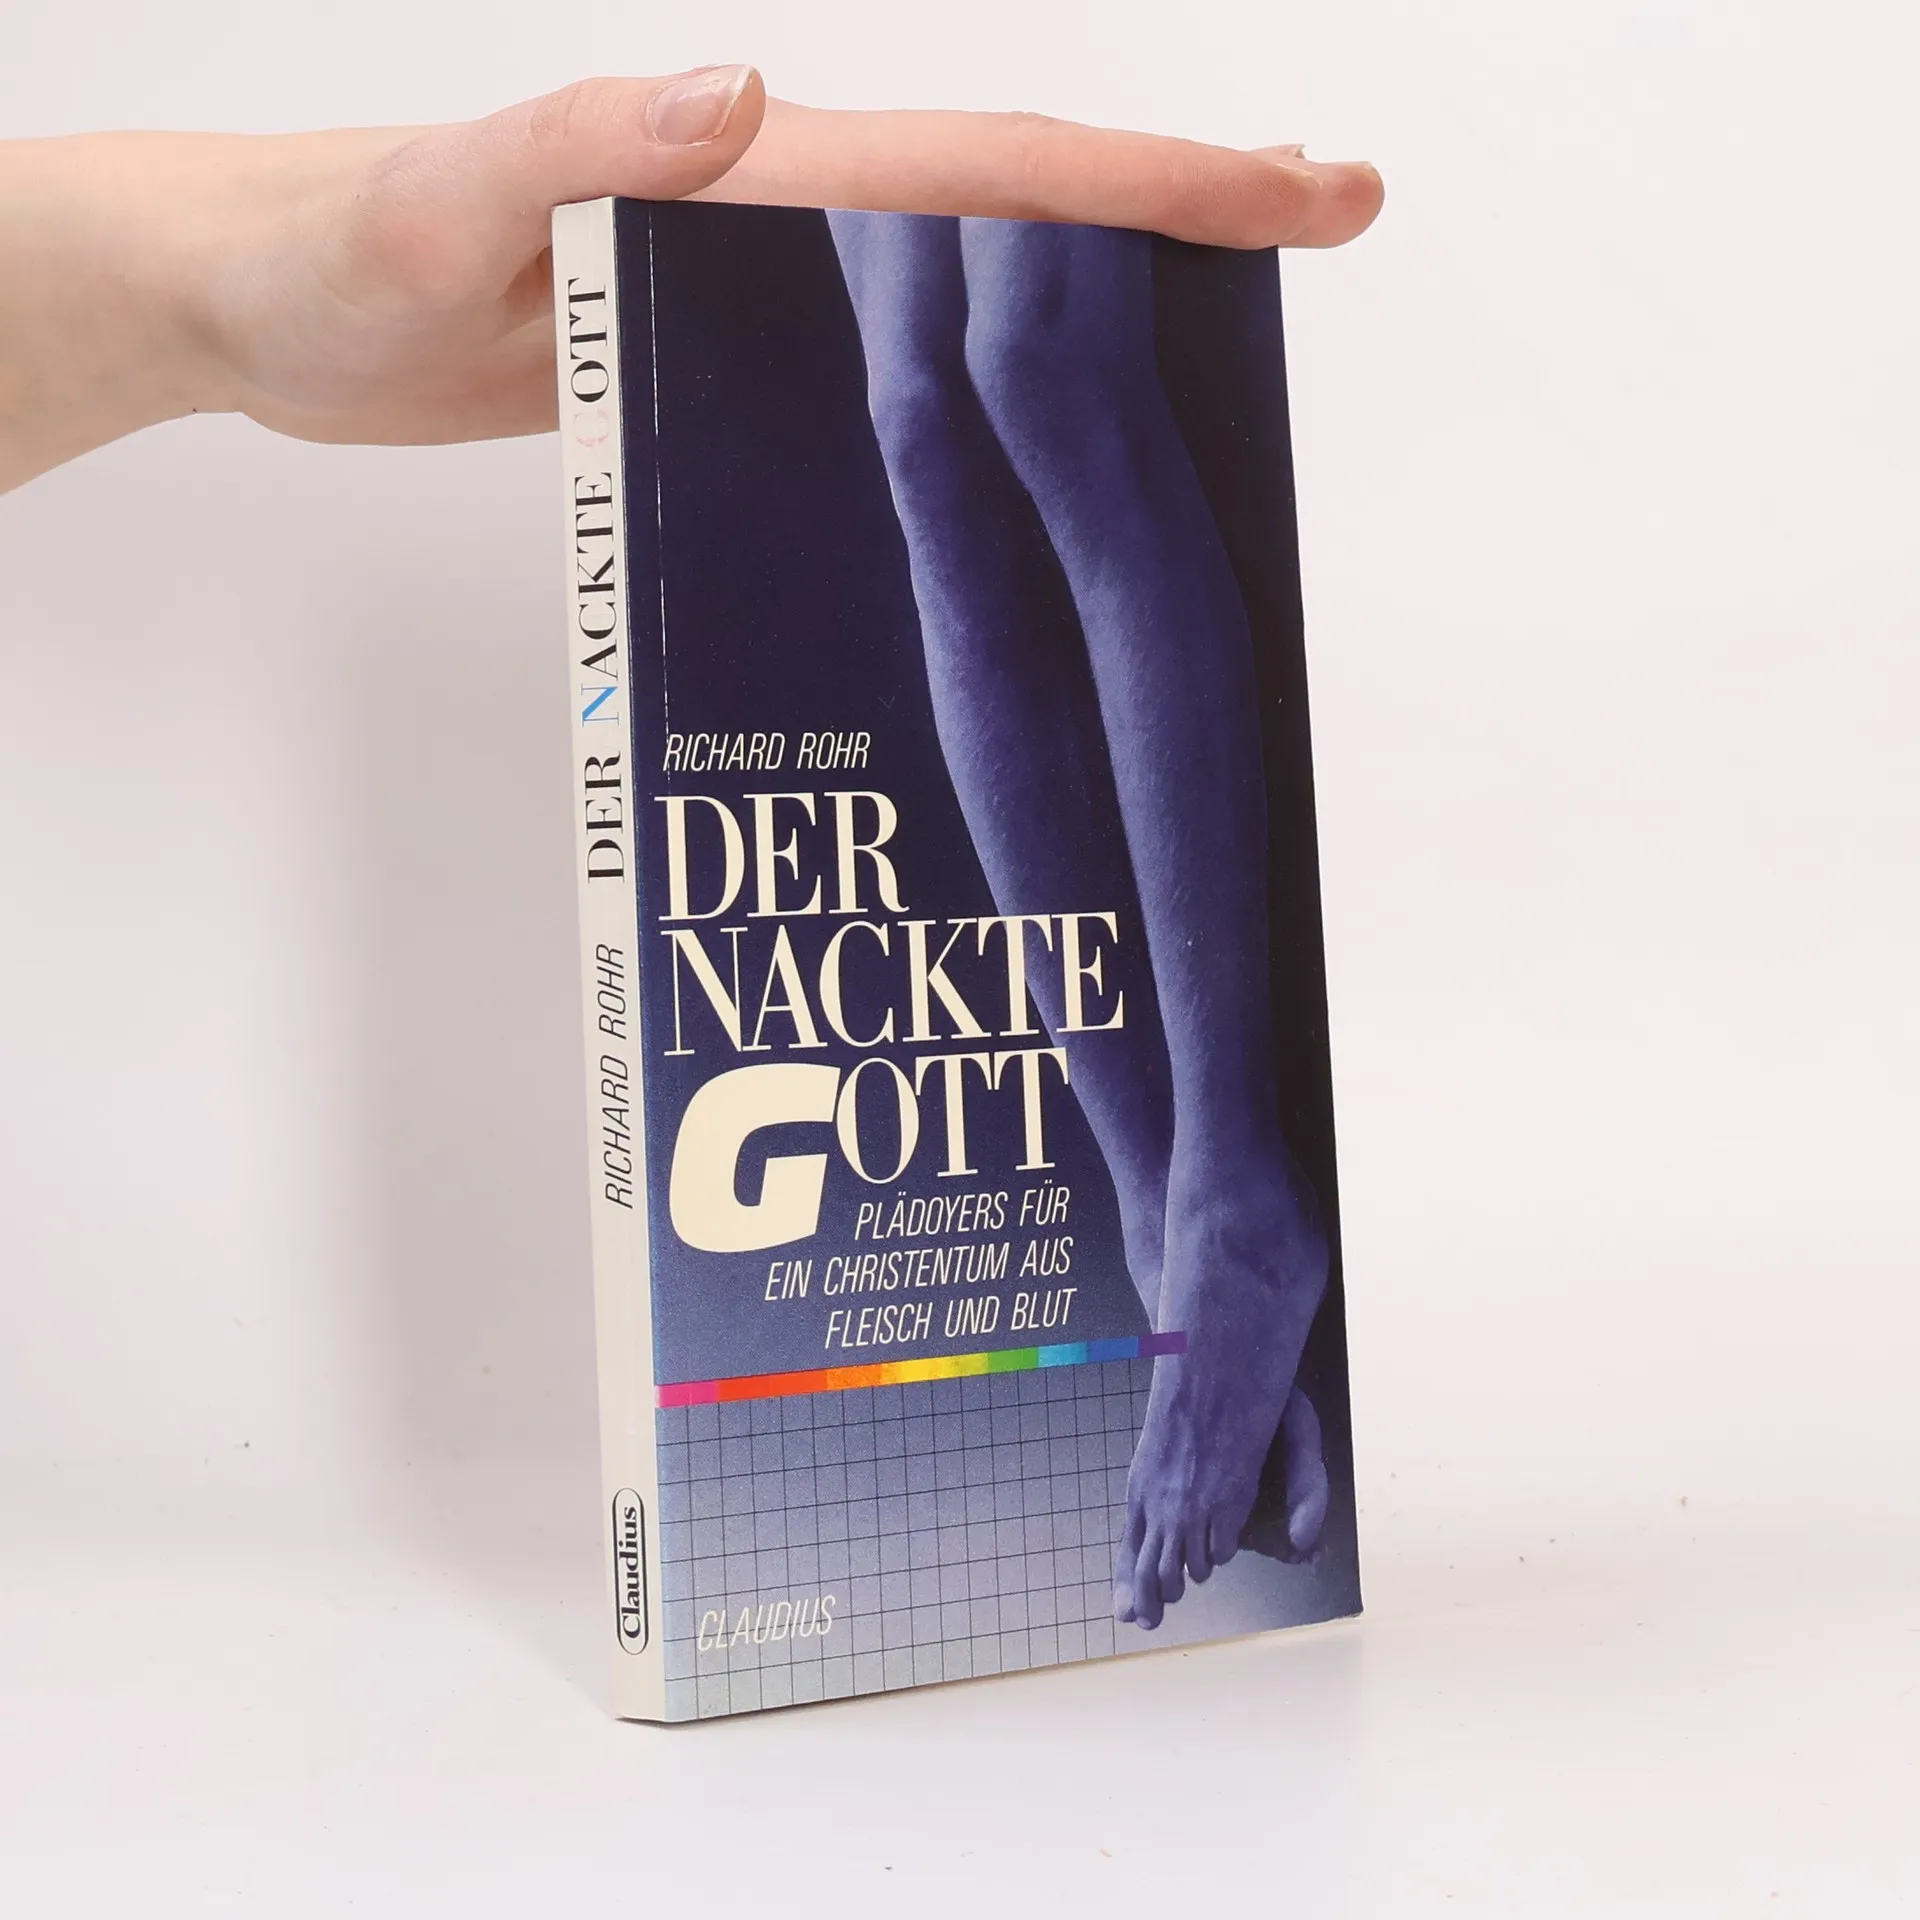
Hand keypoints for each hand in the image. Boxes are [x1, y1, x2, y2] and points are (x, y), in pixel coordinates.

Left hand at [0, 69, 1381, 490]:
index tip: (1297, 189)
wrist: (266, 297)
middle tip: (1330, 216)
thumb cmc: (329, 254)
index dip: (1148, 181)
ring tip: (1225, 337)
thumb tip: (747, 94)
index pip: (983, 169)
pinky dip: (978, 391)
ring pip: (965, 290)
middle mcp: (774, 219)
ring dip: (1100, 298)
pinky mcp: (720, 355)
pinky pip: (884, 366)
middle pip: (1015, 205)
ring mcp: (755, 290)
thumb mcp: (435, 208)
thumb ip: (574, 142)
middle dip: (1181, 209)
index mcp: (744, 177)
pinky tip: (1020, 453)